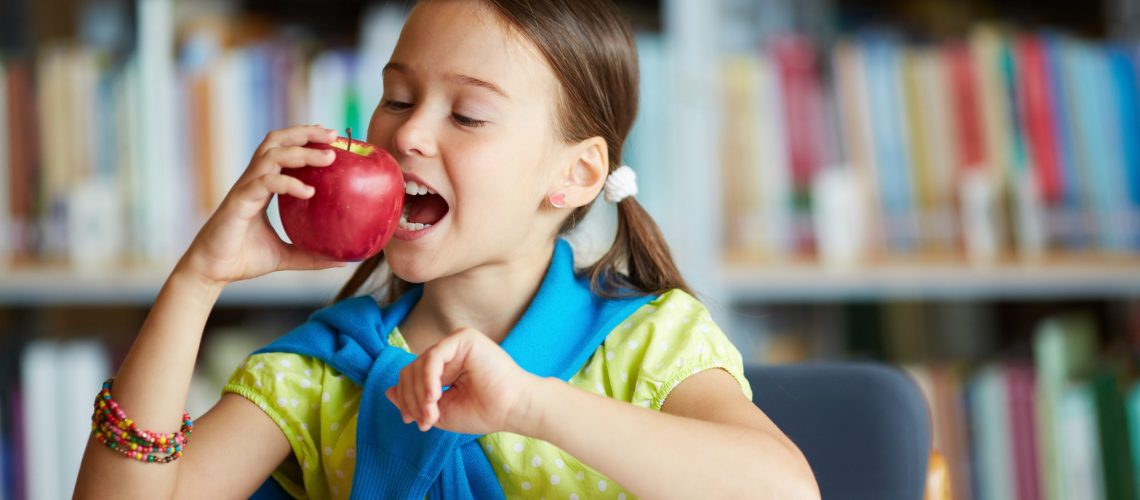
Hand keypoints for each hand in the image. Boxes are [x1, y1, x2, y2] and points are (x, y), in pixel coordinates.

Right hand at [177, 125, 346, 285]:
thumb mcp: (285, 256)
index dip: (304, 138)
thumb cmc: (243, 258)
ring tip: (328, 157)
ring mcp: (245, 188)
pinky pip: (265, 182)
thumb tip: (342, 261)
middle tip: (333, 135)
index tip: (330, 136)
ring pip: (272, 155)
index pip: (283, 150)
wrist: (212, 271)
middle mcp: (253, 181)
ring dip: (302, 152)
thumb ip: (312, 256)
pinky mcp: (239, 201)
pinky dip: (288, 182)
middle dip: (305, 133)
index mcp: (262, 186)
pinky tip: (309, 191)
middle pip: (277, 142)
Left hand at [386, 328, 543, 435]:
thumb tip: (388, 391)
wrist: (512, 409)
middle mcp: (448, 353)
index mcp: (443, 368)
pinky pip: (433, 356)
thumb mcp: (440, 411)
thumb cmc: (482, 412)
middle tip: (424, 420)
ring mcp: (456, 344)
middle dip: (411, 398)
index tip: (413, 420)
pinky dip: (428, 379)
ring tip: (431, 413)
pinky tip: (434, 396)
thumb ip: (415, 401)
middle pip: (410, 369)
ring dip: (419, 393)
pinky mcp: (464, 338)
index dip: (405, 398)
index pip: (411, 376)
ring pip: (418, 364)